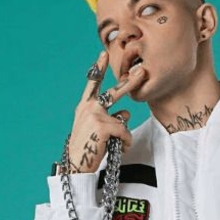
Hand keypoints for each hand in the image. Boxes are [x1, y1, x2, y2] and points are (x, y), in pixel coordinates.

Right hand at [68, 51, 145, 172]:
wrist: (76, 165)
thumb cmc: (87, 148)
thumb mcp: (95, 128)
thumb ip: (110, 117)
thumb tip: (126, 113)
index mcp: (85, 106)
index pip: (93, 83)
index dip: (99, 68)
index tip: (104, 54)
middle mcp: (89, 107)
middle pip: (115, 93)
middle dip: (131, 82)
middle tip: (143, 72)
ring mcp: (96, 115)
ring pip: (123, 121)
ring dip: (123, 135)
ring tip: (114, 145)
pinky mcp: (104, 126)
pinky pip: (125, 132)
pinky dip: (125, 143)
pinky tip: (116, 149)